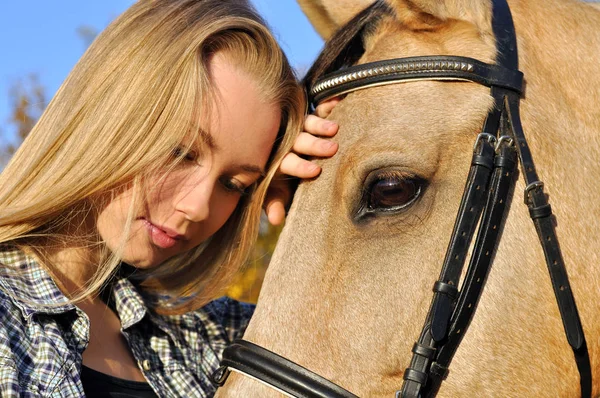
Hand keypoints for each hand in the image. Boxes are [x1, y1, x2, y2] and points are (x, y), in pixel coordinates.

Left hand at [265, 98, 340, 225]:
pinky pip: (315, 108)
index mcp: (277, 160)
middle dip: (314, 145)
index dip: (299, 166)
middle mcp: (285, 141)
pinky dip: (326, 104)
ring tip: (335, 128)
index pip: (288, 162)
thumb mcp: (274, 189)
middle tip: (331, 148)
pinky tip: (337, 100)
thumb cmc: (276, 175)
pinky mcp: (305, 115)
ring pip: (307, 124)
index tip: (314, 170)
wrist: (268, 145)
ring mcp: (295, 126)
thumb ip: (274, 201)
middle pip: (299, 141)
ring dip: (320, 125)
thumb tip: (276, 220)